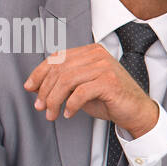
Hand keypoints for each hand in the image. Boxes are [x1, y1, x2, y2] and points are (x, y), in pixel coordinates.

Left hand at [23, 43, 158, 137]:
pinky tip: (69, 113)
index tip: (30, 87)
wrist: (137, 111)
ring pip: (67, 81)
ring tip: (52, 113)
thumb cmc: (111, 100)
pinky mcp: (109, 82)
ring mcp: (104, 67)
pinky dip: (70, 105)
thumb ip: (64, 82)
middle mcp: (97, 55)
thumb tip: (36, 87)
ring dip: (54, 100)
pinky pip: (80, 93)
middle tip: (40, 106)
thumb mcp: (83, 87)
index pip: (57, 58)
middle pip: (59, 69)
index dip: (39, 73)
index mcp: (90, 52)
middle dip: (45, 90)